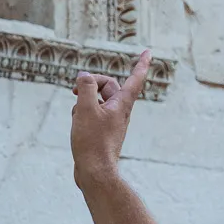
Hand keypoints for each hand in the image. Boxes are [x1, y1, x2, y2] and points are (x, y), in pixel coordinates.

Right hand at [71, 50, 150, 190]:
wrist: (94, 172)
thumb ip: (86, 87)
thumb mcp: (85, 109)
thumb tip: (85, 76)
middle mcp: (120, 112)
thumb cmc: (92, 141)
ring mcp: (111, 122)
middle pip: (109, 86)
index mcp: (122, 104)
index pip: (135, 78)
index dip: (141, 64)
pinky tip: (76, 125)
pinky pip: (92, 114)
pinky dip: (82, 114)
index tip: (148, 52)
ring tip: (76, 115)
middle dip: (92, 83)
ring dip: (84, 101)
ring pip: (97, 101)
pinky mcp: (102, 132)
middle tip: (75, 89)